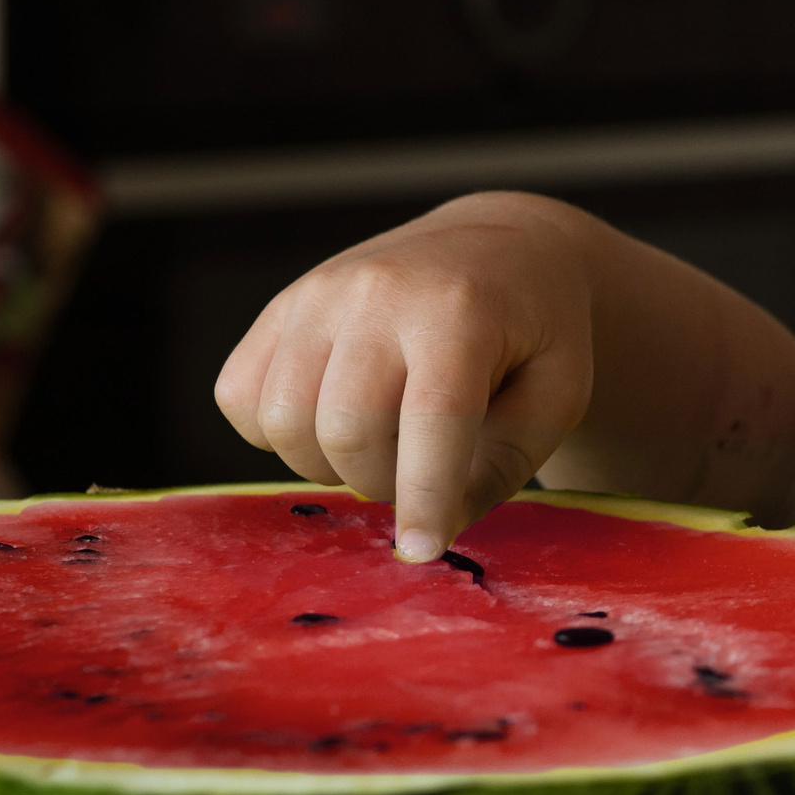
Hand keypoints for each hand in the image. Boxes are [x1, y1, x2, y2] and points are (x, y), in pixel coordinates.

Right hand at [214, 193, 596, 562]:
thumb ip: (499, 469)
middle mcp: (379, 292)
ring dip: (327, 464)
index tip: (423, 550)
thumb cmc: (536, 333)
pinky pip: (239, 398)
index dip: (424, 496)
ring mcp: (319, 293)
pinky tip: (330, 420)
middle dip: (380, 482)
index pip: (432, 419)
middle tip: (415, 474)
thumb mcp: (556, 396)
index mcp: (462, 310)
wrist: (501, 244)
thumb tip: (423, 534)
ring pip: (283, 420)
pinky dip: (277, 433)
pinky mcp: (281, 306)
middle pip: (346, 429)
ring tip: (378, 445)